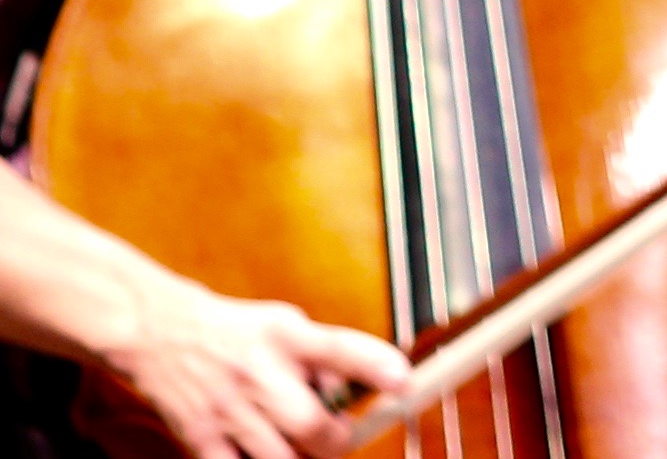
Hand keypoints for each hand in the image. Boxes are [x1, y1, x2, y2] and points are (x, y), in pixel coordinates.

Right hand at [97, 270, 405, 458]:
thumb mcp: (286, 323)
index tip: (404, 381)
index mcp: (286, 335)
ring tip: (305, 448)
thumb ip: (324, 354)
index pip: (339, 348)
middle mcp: (259, 371)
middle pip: (309, 422)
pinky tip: (265, 455)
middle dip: (335, 440)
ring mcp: (228, 408)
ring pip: (279, 458)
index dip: (375, 366)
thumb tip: (363, 388)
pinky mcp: (200, 436)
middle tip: (340, 437)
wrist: (160, 333)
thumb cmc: (236, 330)